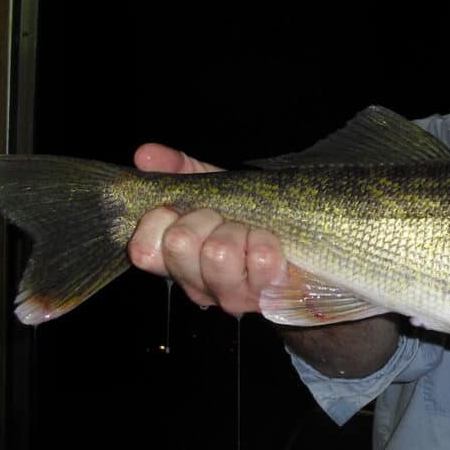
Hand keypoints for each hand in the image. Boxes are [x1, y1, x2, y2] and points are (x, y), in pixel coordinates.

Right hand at [126, 143, 284, 314]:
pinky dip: (268, 240)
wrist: (306, 238)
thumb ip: (179, 169)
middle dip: (204, 217)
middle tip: (222, 219)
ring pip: (218, 253)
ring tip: (249, 231)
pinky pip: (260, 258)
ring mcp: (230, 295)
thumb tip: (145, 154)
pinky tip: (272, 242)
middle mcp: (195, 283)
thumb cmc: (251, 214)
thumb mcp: (213, 187)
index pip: (143, 249)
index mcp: (175, 259)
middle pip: (180, 243)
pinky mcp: (266, 296)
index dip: (159, 220)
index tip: (177, 208)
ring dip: (237, 231)